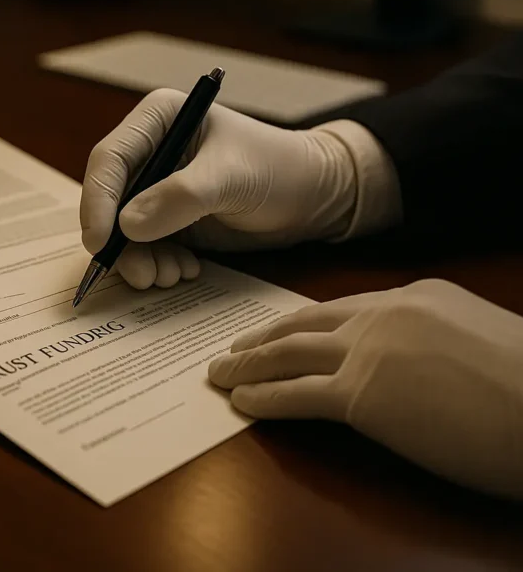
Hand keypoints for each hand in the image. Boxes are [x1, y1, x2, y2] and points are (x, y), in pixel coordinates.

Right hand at [80, 89, 357, 288]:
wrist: (313, 196)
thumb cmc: (278, 168)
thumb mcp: (231, 176)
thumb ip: (180, 197)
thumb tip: (127, 226)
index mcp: (158, 120)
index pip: (110, 159)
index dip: (98, 201)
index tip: (101, 242)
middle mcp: (150, 152)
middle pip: (109, 199)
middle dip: (120, 241)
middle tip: (143, 274)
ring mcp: (157, 188)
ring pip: (123, 230)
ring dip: (140, 260)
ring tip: (171, 276)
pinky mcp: (167, 219)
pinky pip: (144, 247)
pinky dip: (157, 264)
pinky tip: (186, 270)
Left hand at [209, 279, 522, 499]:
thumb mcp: (478, 343)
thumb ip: (434, 343)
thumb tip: (412, 366)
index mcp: (418, 297)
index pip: (345, 308)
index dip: (305, 323)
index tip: (280, 331)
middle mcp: (386, 314)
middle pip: (306, 322)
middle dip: (264, 336)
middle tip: (233, 345)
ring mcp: (371, 350)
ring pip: (290, 352)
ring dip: (248, 363)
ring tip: (219, 373)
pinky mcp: (362, 394)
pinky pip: (296, 393)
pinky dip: (263, 397)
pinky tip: (241, 401)